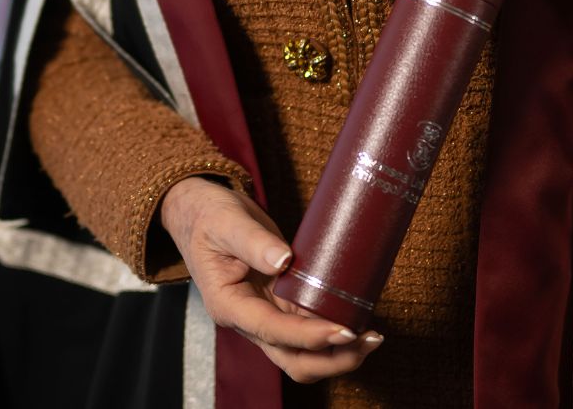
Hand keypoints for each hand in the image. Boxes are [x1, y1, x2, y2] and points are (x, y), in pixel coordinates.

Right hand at [160, 177, 381, 383]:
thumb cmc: (209, 217)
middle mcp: (248, 318)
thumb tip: (284, 261)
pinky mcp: (279, 301)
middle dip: (331, 359)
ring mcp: (265, 313)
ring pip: (302, 351)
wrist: (201, 213)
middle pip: (292, 358)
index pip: (272, 331)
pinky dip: (331, 328)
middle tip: (369, 340)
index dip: (309, 336)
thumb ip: (253, 242)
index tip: (342, 331)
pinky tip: (357, 316)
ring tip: (372, 337)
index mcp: (229, 305)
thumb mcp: (226, 222)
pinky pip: (306, 326)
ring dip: (336, 352)